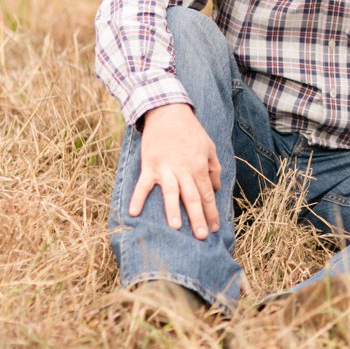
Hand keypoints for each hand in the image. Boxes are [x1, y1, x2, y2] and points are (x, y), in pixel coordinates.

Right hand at [129, 103, 221, 239]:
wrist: (168, 112)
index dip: (211, 212)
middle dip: (198, 217)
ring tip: (176, 228)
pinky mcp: (149, 165)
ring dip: (173, 210)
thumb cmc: (191, 131)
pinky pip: (143, 184)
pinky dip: (138, 198)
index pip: (207, 194)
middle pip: (192, 197)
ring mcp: (165, 168)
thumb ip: (214, 167)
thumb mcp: (209, 146)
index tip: (215, 228)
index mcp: (199, 166)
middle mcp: (183, 169)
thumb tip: (215, 188)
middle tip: (202, 236)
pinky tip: (134, 213)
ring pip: (171, 192)